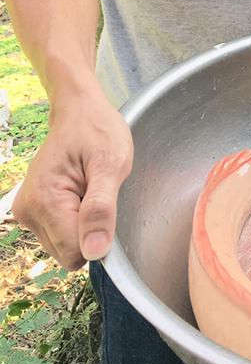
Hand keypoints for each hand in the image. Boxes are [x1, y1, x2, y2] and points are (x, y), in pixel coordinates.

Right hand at [13, 90, 132, 269]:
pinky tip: (80, 192)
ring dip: (82, 224)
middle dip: (89, 229)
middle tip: (97, 192)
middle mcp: (27, 211)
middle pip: (68, 253)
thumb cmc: (97, 131)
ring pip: (64, 245)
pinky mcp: (32, 210)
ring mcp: (27, 212)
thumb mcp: (111, 164)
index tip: (106, 206)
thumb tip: (94, 252)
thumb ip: (101, 209)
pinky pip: (59, 233)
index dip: (98, 237)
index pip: (75, 253)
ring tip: (89, 188)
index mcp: (44, 201)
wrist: (79, 110)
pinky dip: (74, 219)